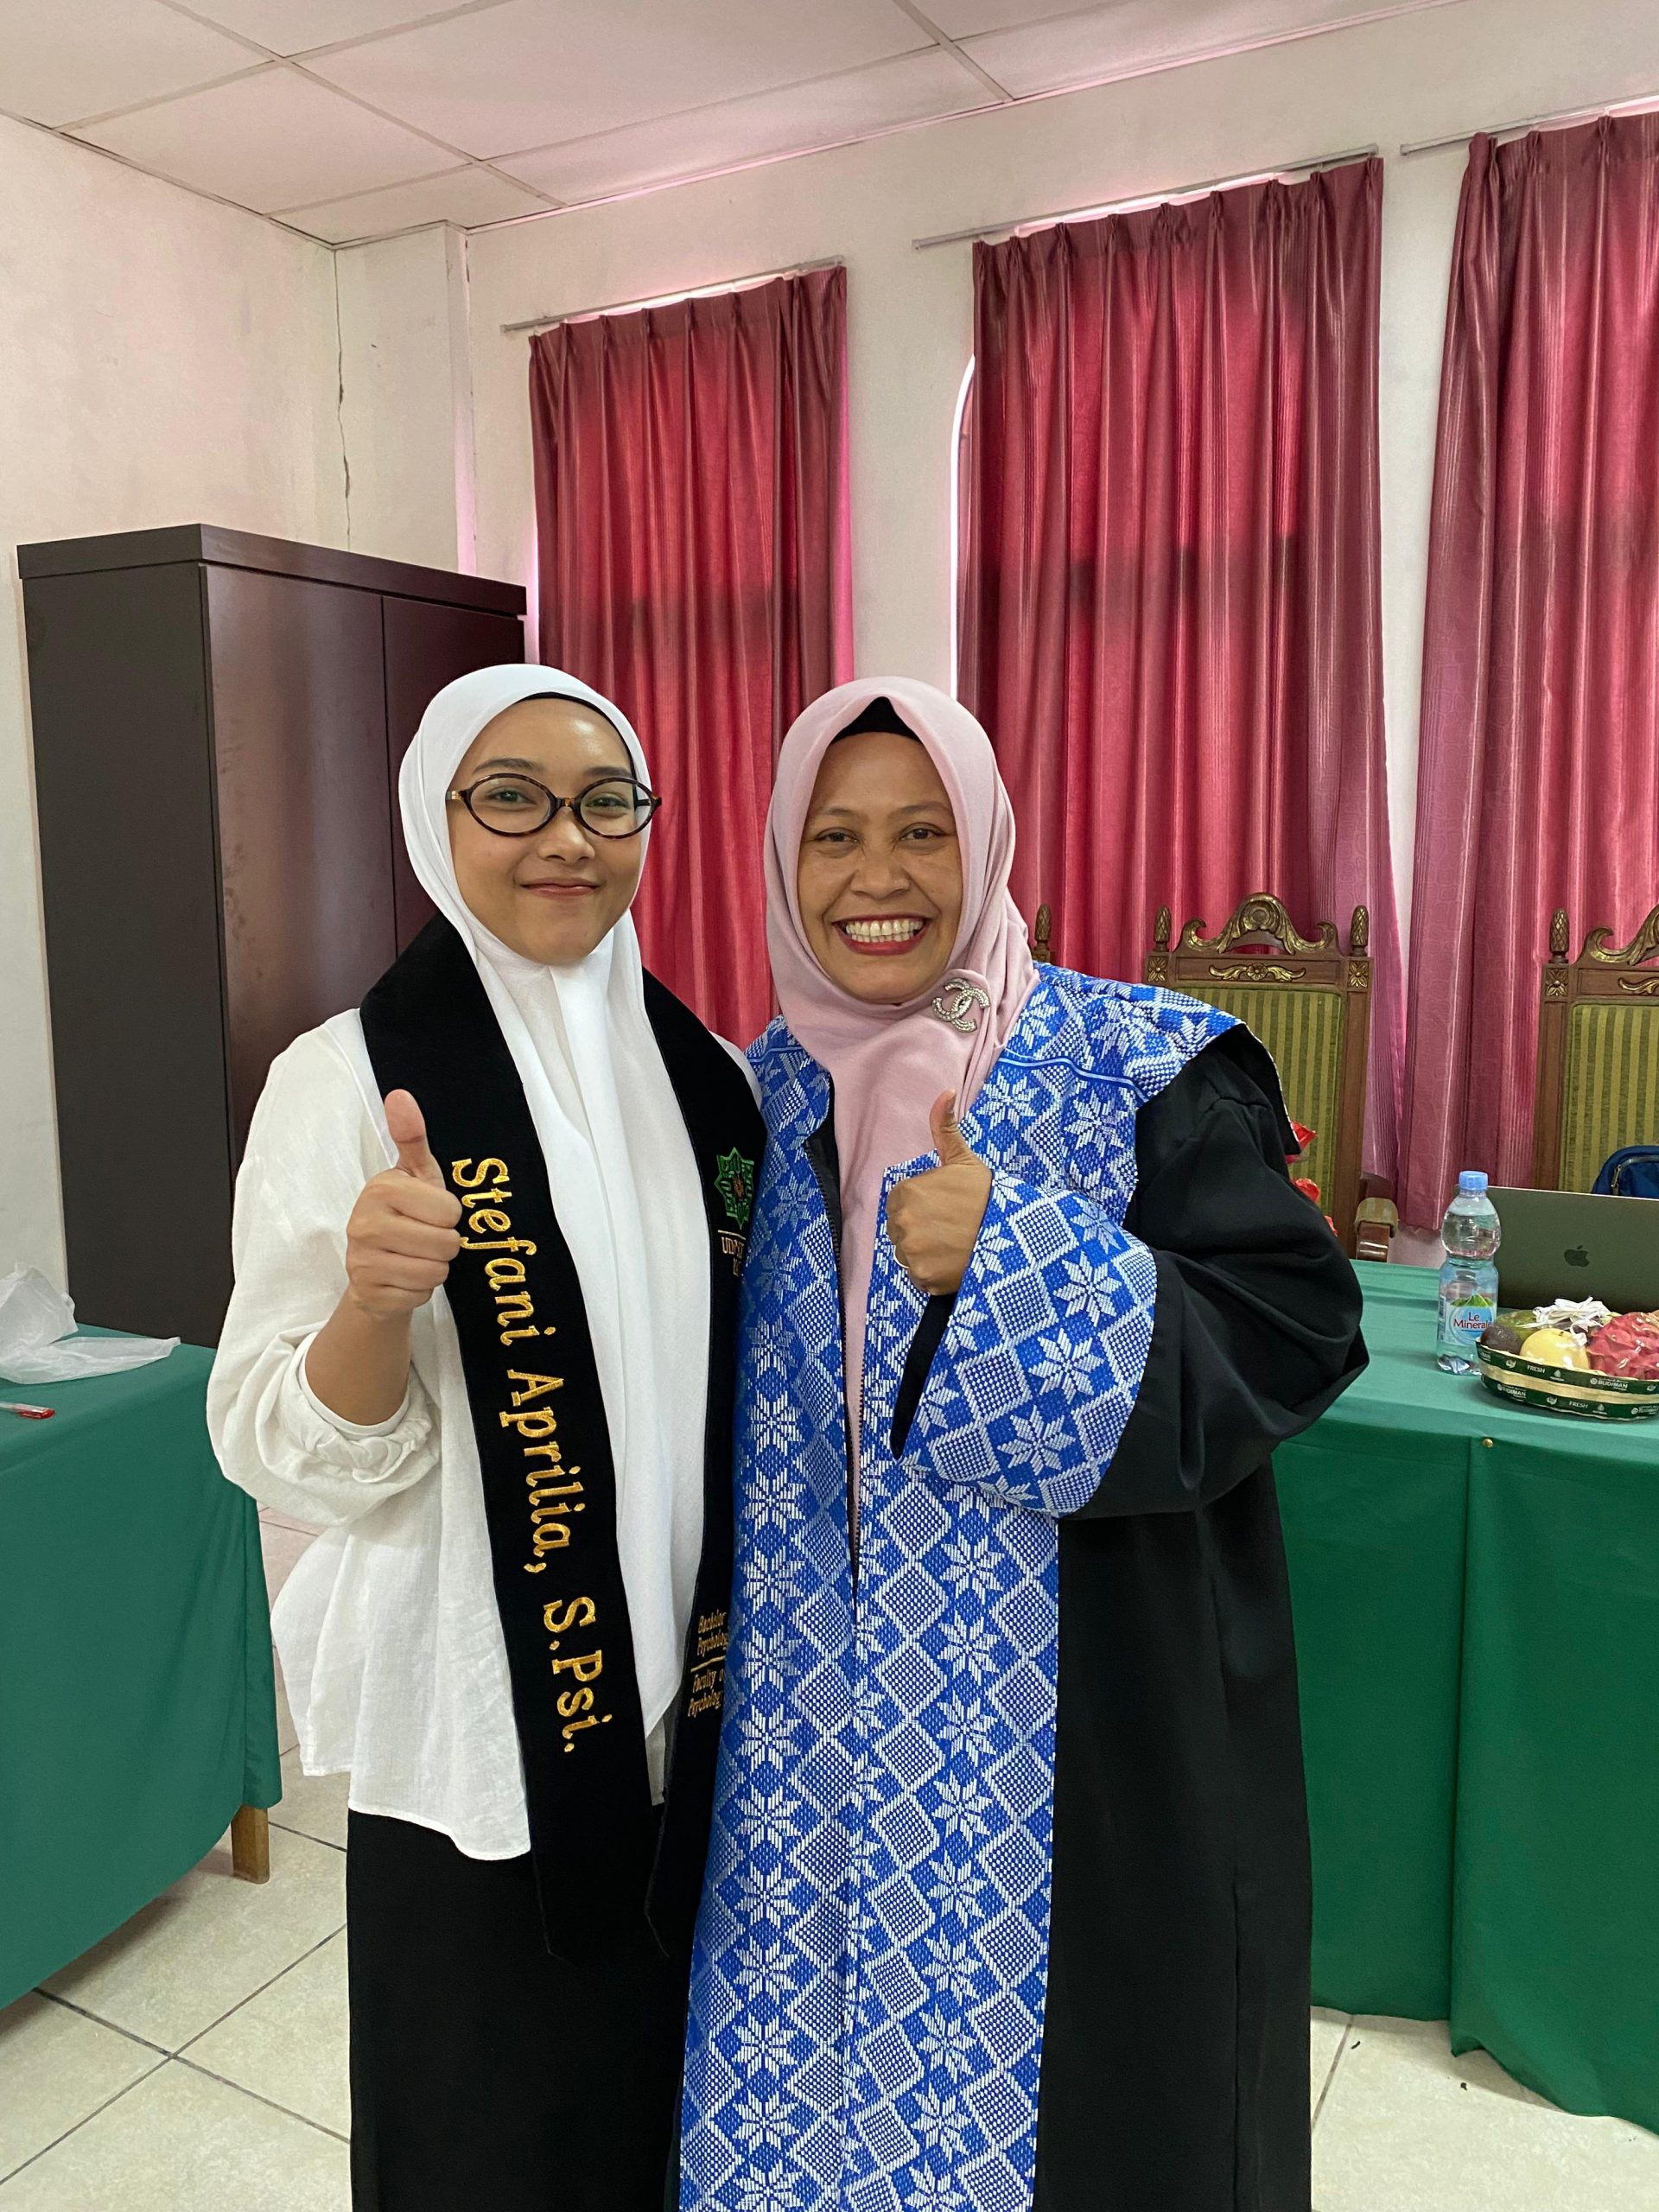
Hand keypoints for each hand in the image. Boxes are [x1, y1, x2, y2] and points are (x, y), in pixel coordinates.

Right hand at [343, 1091, 462, 1322]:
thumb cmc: (405, 1216)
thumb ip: (412, 1136)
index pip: (450, 1211)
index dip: (448, 1216)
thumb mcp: (415, 1175)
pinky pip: (419, 1296)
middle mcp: (364, 1223)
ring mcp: (361, 1260)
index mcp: (381, 1189)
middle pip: (446, 1244)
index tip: (429, 1214)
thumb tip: (400, 1095)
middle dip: (445, 1245)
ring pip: (435, 1272)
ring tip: (415, 1257)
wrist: (375, 1269)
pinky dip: (418, 1291)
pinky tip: (403, 1278)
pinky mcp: (366, 1293)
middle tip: (425, 1239)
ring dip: (434, 1269)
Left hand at [885, 1092, 993, 1296]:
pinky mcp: (923, 1278)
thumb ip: (944, 1127)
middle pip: (900, 1229)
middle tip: (951, 1225)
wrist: (1012, 1233)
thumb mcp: (963, 1159)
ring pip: (908, 1252)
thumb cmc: (986, 1195)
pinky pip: (918, 1274)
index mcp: (907, 1194)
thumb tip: (945, 1092)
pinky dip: (932, 1272)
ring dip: (925, 1250)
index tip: (944, 1207)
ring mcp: (912, 1253)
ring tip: (953, 1243)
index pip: (899, 1203)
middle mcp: (903, 1224)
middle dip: (920, 1228)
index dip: (921, 1204)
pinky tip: (953, 1260)